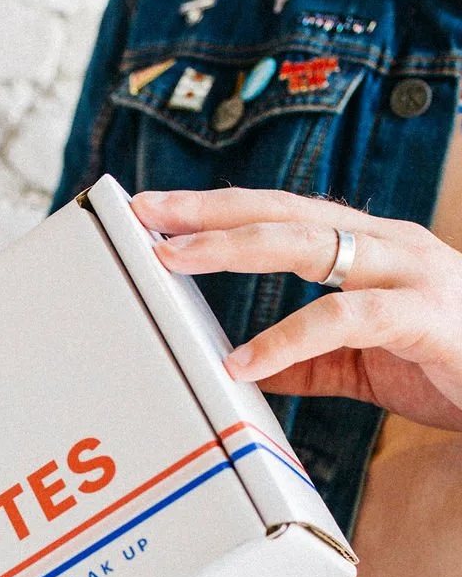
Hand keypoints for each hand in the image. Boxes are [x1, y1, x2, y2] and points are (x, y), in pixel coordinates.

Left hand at [133, 187, 461, 431]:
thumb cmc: (452, 365)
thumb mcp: (365, 364)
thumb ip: (310, 360)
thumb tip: (246, 365)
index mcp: (368, 249)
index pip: (280, 214)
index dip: (217, 210)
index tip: (155, 213)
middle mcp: (385, 245)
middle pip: (282, 211)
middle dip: (208, 210)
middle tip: (144, 214)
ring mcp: (408, 272)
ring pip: (309, 243)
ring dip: (234, 249)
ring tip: (172, 262)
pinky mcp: (423, 316)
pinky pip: (346, 318)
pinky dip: (288, 338)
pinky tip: (243, 360)